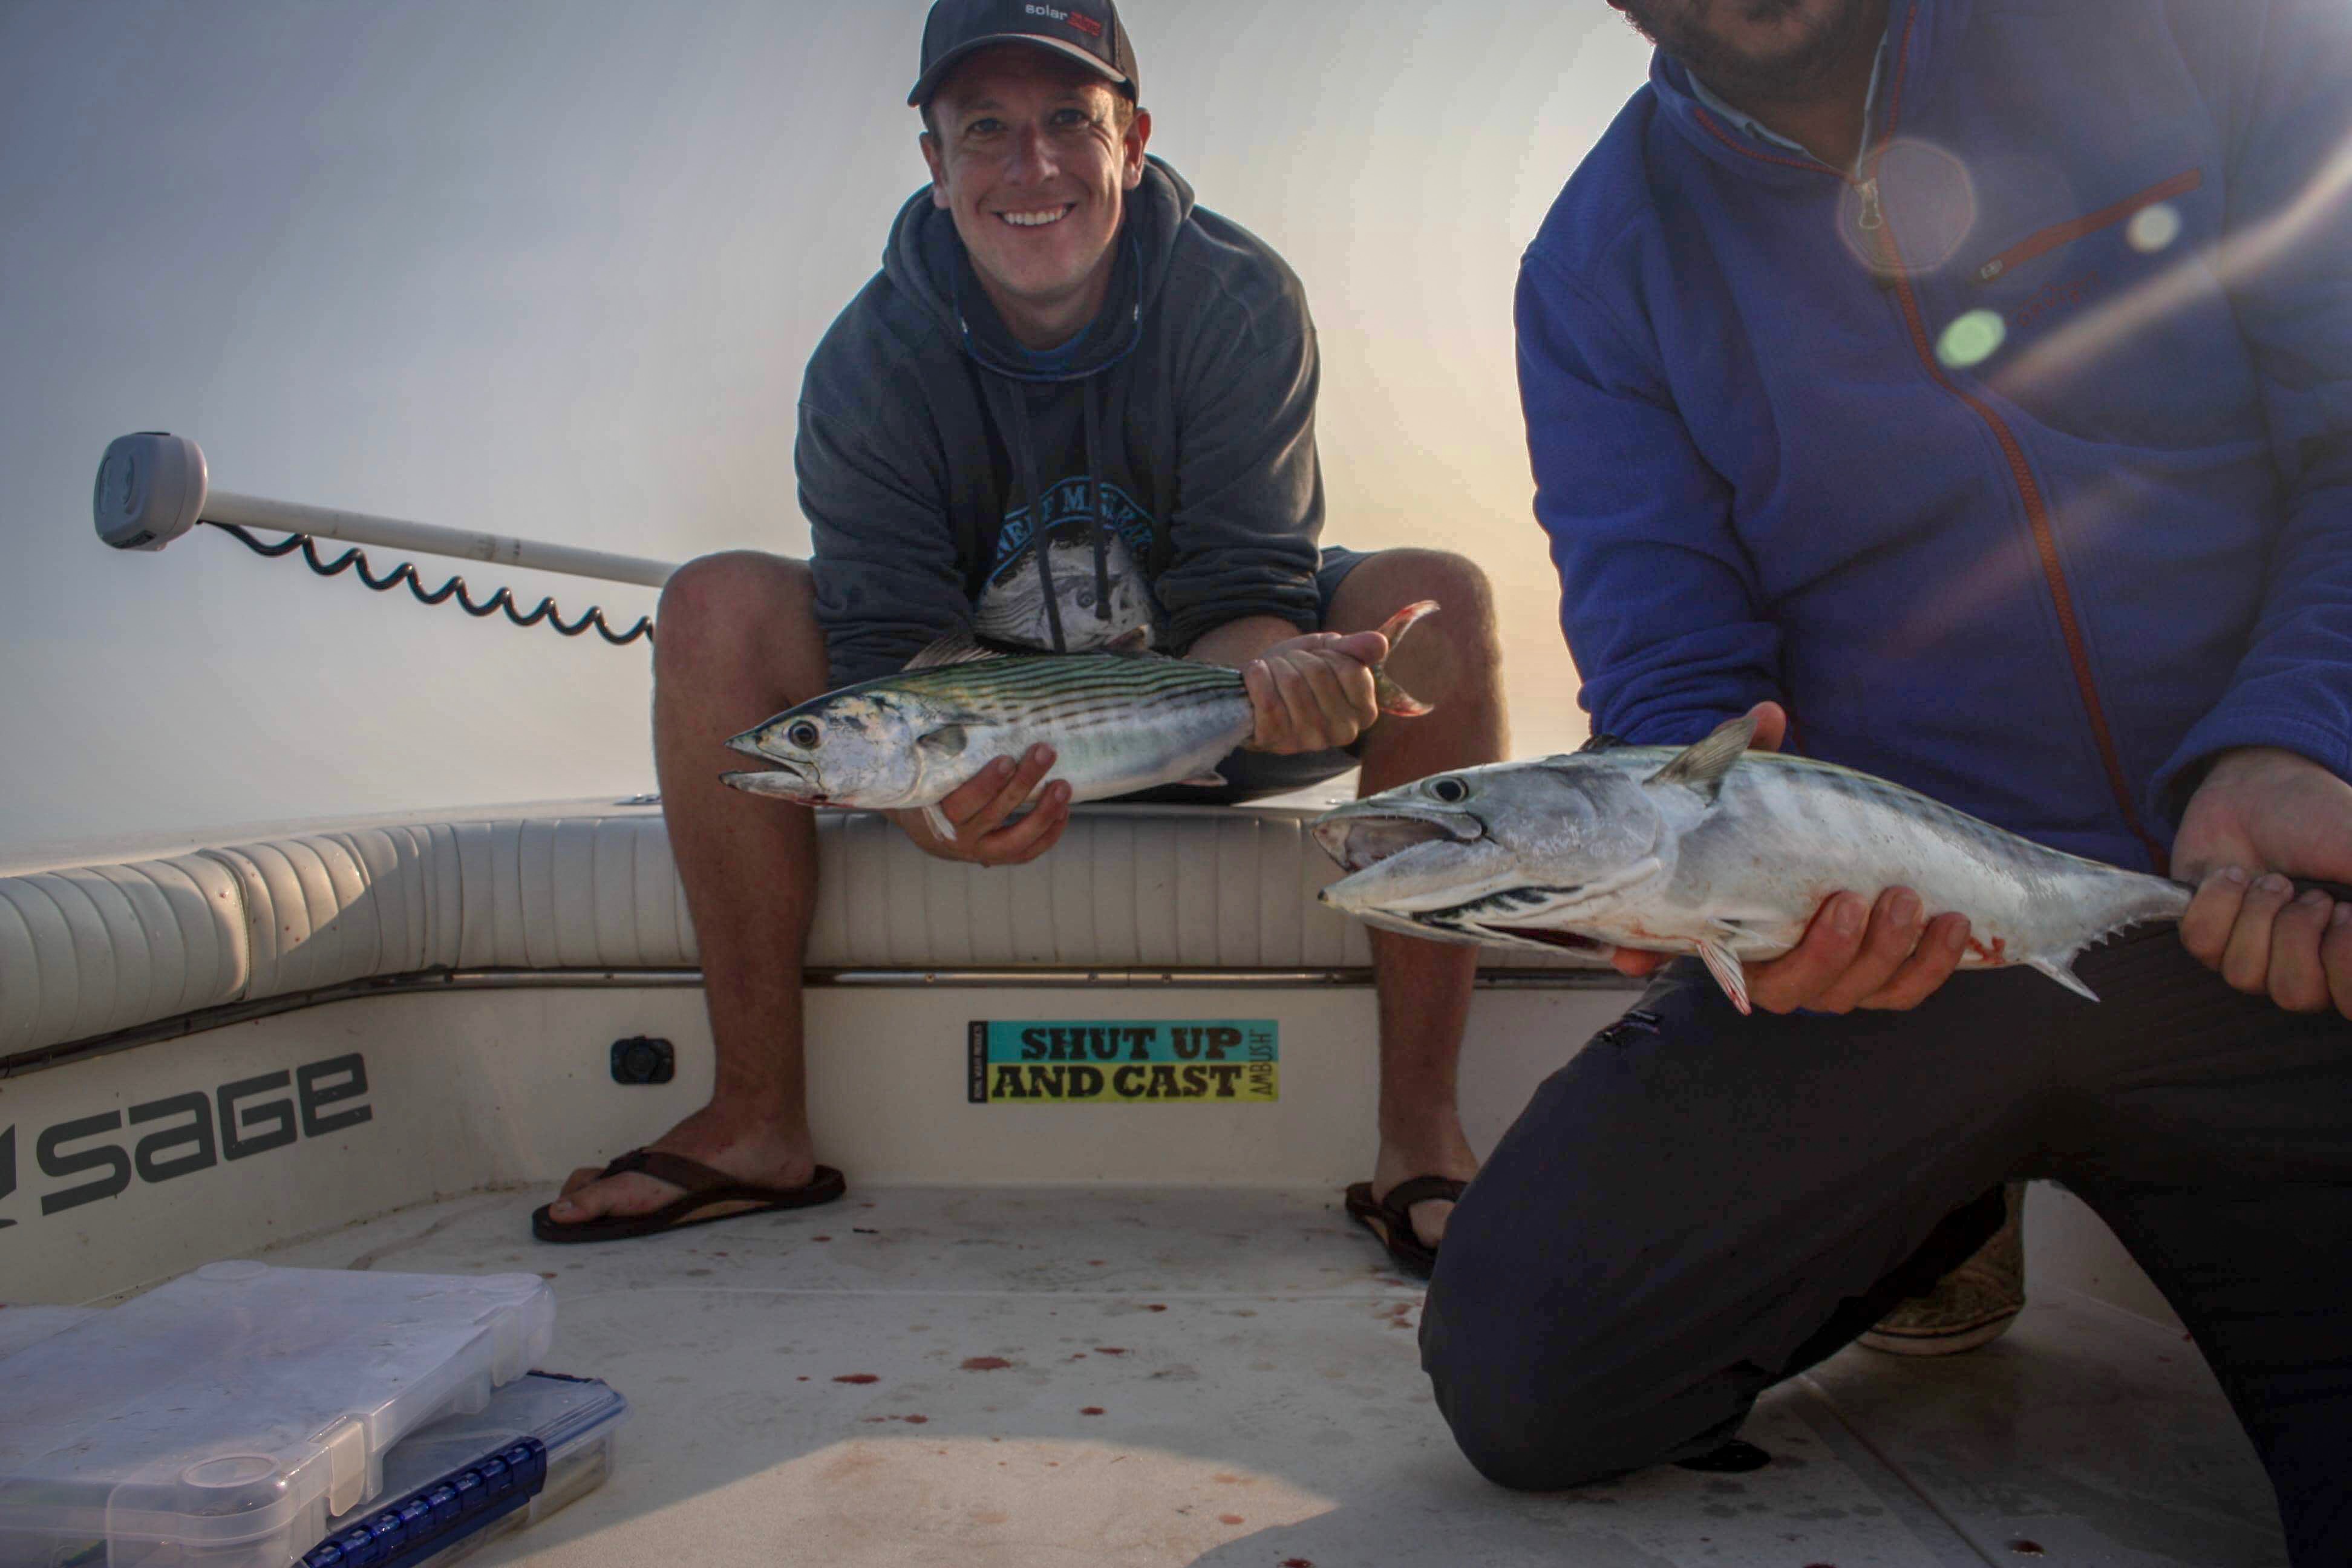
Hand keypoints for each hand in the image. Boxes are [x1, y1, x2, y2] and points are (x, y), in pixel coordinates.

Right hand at [890, 744, 1070, 865]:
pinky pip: (1026, 852)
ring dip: (1044, 812)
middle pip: (995, 813)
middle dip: (1024, 782)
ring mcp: (979, 851)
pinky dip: (1048, 834)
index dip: (986, 784)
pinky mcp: (996, 858)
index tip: (1006, 759)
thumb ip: (943, 748)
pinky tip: (1063, 810)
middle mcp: (958, 837)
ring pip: (1016, 839)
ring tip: (1063, 786)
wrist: (924, 826)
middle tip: (1045, 752)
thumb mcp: (928, 769)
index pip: (962, 802)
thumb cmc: (931, 784)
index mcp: (936, 813)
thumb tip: (960, 703)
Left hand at [1239, 629, 1387, 753]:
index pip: (1351, 669)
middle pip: (1319, 672)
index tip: (1319, 658)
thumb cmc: (1301, 669)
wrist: (1259, 687)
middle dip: (1299, 658)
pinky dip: (1257, 676)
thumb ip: (1356, 647)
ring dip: (1277, 665)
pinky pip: (1267, 699)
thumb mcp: (1330, 651)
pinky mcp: (1275, 740)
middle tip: (1291, 663)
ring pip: (1292, 683)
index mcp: (1365, 712)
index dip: (1329, 654)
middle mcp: (1342, 732)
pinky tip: (1256, 675)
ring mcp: (1308, 740)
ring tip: (1274, 671)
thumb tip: (1379, 643)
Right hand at [1604, 702, 1973, 1012]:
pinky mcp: (1881, 977)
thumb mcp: (1757, 788)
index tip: (1647, 959)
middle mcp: (1779, 970)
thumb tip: (1765, 715)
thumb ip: (1750, 756)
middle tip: (1852, 899)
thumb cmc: (1772, 823)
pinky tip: (1953, 923)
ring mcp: (1833, 979)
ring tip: (1910, 899)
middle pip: (1803, 989)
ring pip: (1861, 991)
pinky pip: (1907, 989)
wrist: (1813, 843)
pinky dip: (1933, 965)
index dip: (1663, 968)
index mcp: (1731, 934)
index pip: (1697, 963)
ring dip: (1891, 954)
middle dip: (1834, 952)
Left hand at [2174, 746, 2351, 1016]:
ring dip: (2258, 914)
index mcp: (2347, 953)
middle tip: (2310, 894)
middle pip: (2295, 995)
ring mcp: (2253, 952)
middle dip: (2297, 934)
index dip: (2344, 965)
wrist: (2259, 789)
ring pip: (2243, 974)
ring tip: (2273, 879)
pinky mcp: (2207, 934)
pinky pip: (2202, 944)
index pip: (2348, 1004)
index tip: (2346, 913)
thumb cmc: (2323, 820)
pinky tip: (2234, 875)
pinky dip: (2218, 902)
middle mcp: (2305, 963)